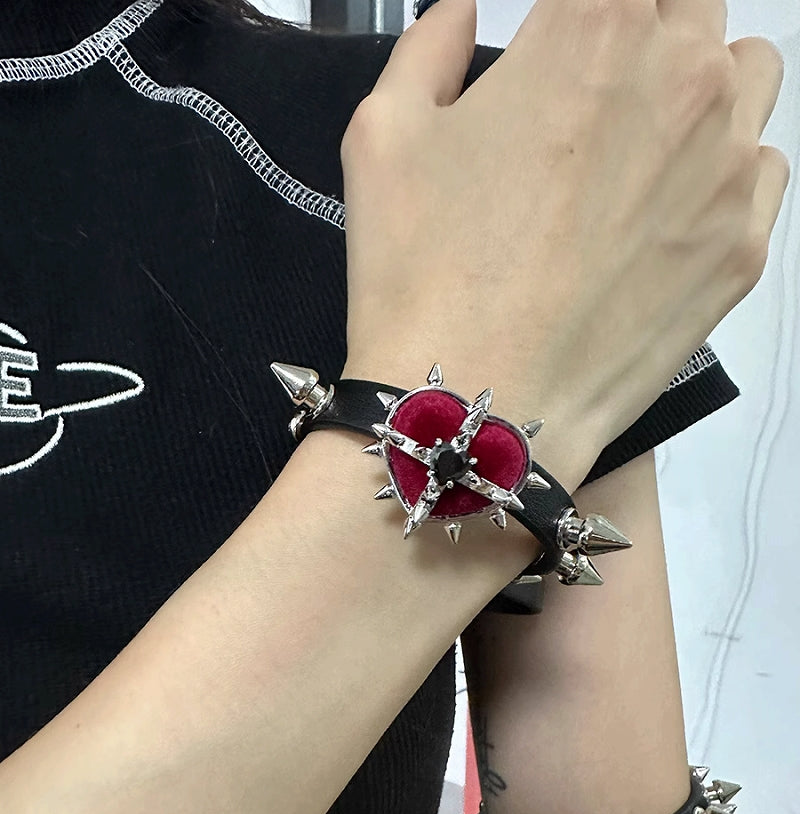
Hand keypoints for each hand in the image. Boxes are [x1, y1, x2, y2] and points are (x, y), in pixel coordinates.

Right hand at [339, 0, 787, 475]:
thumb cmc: (419, 271)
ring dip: (700, 84)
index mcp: (595, 27)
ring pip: (747, 75)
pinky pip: (762, 169)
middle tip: (586, 91)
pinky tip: (665, 214)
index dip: (575, 12)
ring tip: (640, 144)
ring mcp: (728, 169)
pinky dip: (723, 171)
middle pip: (689, 6)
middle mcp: (685, 79)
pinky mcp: (744, 249)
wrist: (475, 409)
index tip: (553, 52)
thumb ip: (431, 44)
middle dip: (638, 31)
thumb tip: (466, 14)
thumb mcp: (383, 134)